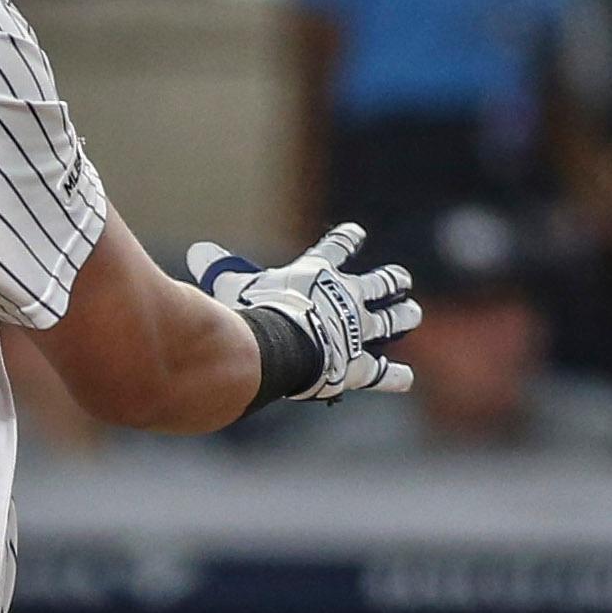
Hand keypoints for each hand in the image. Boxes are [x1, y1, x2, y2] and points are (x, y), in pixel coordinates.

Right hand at [189, 225, 418, 400]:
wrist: (280, 345)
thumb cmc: (254, 312)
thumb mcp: (234, 284)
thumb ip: (220, 268)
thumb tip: (198, 251)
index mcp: (318, 274)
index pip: (335, 249)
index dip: (346, 240)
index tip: (357, 233)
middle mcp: (347, 298)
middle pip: (379, 283)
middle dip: (391, 281)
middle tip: (401, 279)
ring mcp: (358, 331)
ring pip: (390, 321)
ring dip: (404, 316)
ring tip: (413, 312)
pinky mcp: (359, 365)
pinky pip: (381, 372)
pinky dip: (394, 377)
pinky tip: (406, 379)